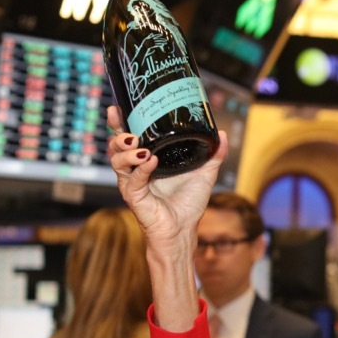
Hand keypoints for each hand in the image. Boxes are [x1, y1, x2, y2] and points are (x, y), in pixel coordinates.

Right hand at [105, 106, 227, 251]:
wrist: (183, 230)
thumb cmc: (188, 204)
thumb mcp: (204, 174)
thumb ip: (213, 155)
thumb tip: (221, 134)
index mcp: (146, 161)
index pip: (128, 138)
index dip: (120, 122)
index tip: (119, 107)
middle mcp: (135, 170)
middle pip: (116, 146)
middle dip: (117, 133)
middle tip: (128, 129)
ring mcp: (132, 183)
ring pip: (117, 161)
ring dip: (126, 150)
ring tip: (140, 145)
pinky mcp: (134, 196)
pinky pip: (133, 179)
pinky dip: (141, 168)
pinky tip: (151, 160)